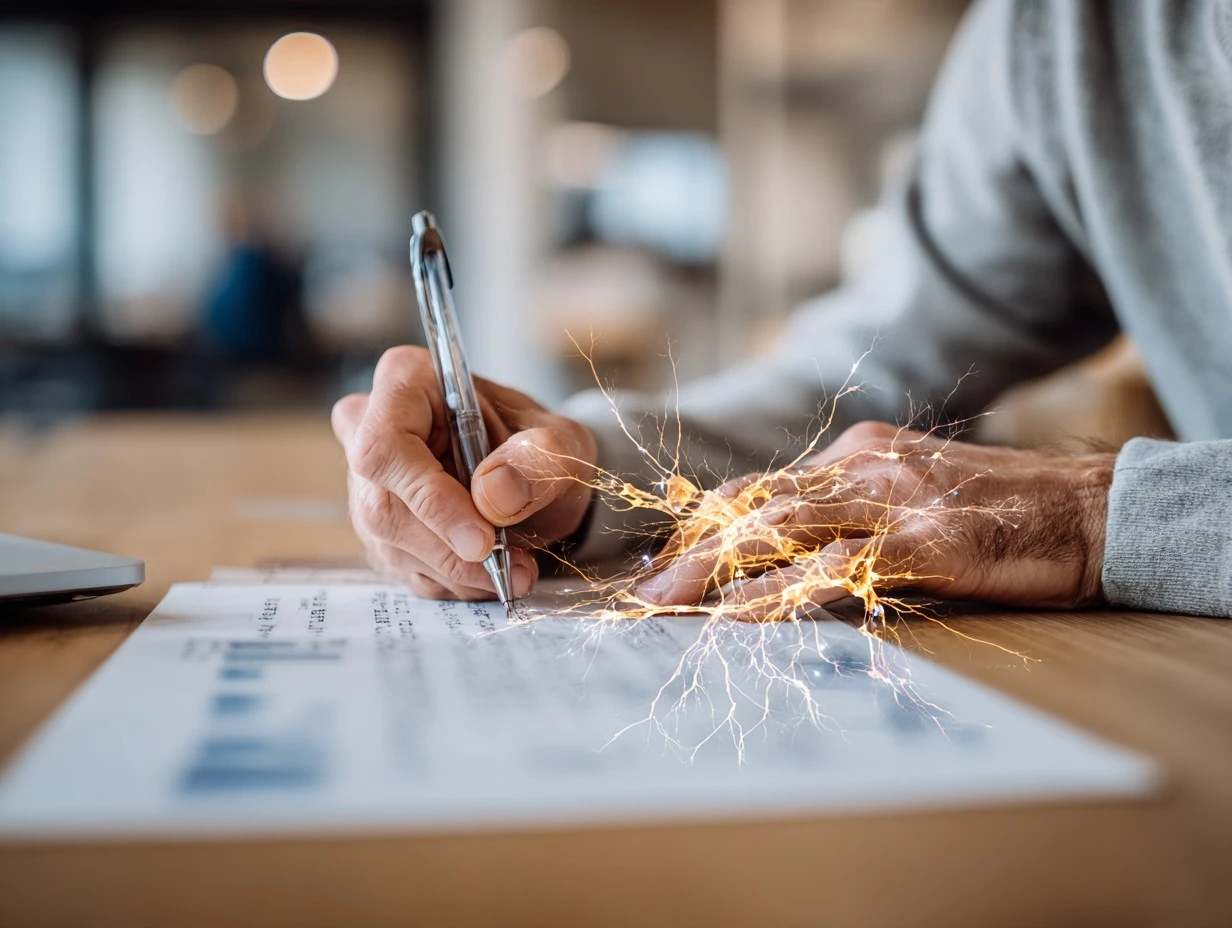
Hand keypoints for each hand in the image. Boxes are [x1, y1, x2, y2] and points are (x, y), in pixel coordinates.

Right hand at [331, 346, 596, 599]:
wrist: (538, 480)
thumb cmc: (542, 449)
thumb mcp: (562, 445)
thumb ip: (536, 461)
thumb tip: (494, 493)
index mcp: (407, 381)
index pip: (386, 445)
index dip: (428, 497)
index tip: (481, 538)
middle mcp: (370, 429)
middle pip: (384, 508)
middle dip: (453, 550)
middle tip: (515, 568)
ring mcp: (367, 485)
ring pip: (393, 547)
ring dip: (461, 572)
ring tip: (516, 569)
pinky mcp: (378, 531)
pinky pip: (405, 571)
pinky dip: (455, 582)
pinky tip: (491, 571)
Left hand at [635, 421, 1113, 615]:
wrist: (1093, 509)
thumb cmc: (1003, 514)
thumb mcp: (915, 498)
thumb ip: (855, 518)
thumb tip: (793, 562)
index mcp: (857, 454)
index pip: (761, 487)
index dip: (705, 526)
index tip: (664, 563)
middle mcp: (863, 464)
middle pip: (754, 502)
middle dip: (691, 548)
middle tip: (642, 592)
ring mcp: (894, 498)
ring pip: (780, 524)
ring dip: (713, 565)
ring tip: (666, 603)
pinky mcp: (927, 539)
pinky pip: (835, 566)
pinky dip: (779, 592)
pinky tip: (740, 617)